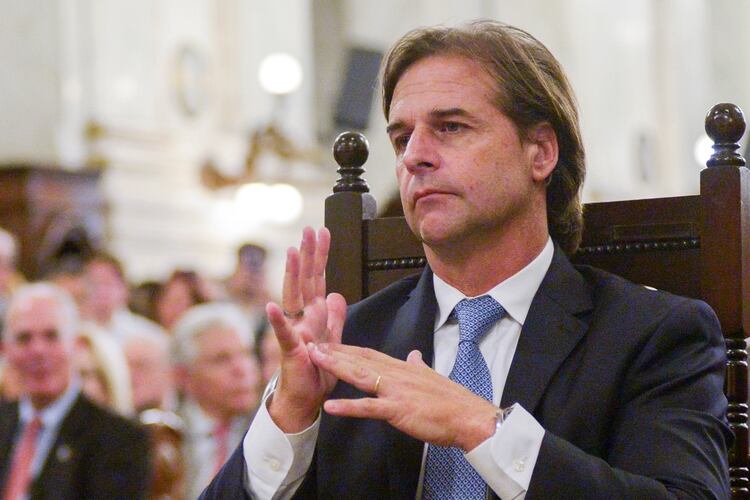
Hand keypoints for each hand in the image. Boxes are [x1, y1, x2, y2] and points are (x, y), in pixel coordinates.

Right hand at [267, 227, 346, 432]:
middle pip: (305, 281)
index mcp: (314, 316)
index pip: (317, 280)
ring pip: (292, 298)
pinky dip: (278, 321)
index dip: (320, 257)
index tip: (322, 234)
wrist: (305, 401)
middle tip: (309, 230)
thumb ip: (335, 318)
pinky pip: (282, 333)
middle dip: (308, 256)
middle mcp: (302, 319)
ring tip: (292, 252)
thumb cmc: (317, 373)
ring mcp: (294, 331)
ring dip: (292, 275)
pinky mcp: (289, 350)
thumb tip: (337, 294)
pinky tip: (271, 305)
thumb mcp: (333, 342)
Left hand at [308, 343, 496, 450]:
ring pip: (360, 376)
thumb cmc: (453, 401)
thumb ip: (419, 365)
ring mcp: (395, 391)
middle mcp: (396, 374)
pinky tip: (330, 406)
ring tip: (314, 359)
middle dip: (334, 352)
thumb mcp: (432, 376)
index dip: (347, 348)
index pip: (369, 354)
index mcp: (402, 368)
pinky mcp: (398, 409)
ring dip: (336, 367)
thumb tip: (415, 354)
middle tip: (311, 343)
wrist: (469, 416)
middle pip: (360, 360)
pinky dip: (349, 407)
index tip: (329, 342)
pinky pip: (369, 408)